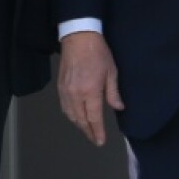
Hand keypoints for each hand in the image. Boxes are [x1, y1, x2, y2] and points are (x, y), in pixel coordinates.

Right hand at [57, 31, 123, 146]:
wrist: (78, 37)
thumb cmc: (98, 53)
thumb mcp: (111, 72)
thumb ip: (113, 93)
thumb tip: (118, 108)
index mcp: (90, 92)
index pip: (94, 118)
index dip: (97, 131)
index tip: (100, 141)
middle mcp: (76, 94)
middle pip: (80, 120)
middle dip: (88, 131)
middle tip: (95, 139)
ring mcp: (66, 91)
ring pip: (70, 115)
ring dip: (79, 124)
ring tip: (87, 129)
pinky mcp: (60, 86)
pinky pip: (64, 106)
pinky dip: (70, 115)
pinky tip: (76, 116)